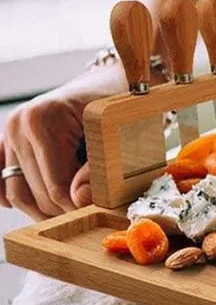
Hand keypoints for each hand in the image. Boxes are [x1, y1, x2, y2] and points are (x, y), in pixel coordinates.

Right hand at [0, 62, 125, 219]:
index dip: (77, 209)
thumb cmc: (116, 110)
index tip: (96, 216)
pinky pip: (2, 178)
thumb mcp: (114, 135)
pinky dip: (17, 196)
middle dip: (62, 212)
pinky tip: (38, 206)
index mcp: (43, 120)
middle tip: (87, 218)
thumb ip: (99, 168)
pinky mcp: (5, 141)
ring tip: (69, 215)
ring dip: (41, 211)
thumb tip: (79, 200)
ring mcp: (8, 133)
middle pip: (35, 193)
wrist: (105, 85)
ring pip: (17, 192)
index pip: (55, 186)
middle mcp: (18, 125)